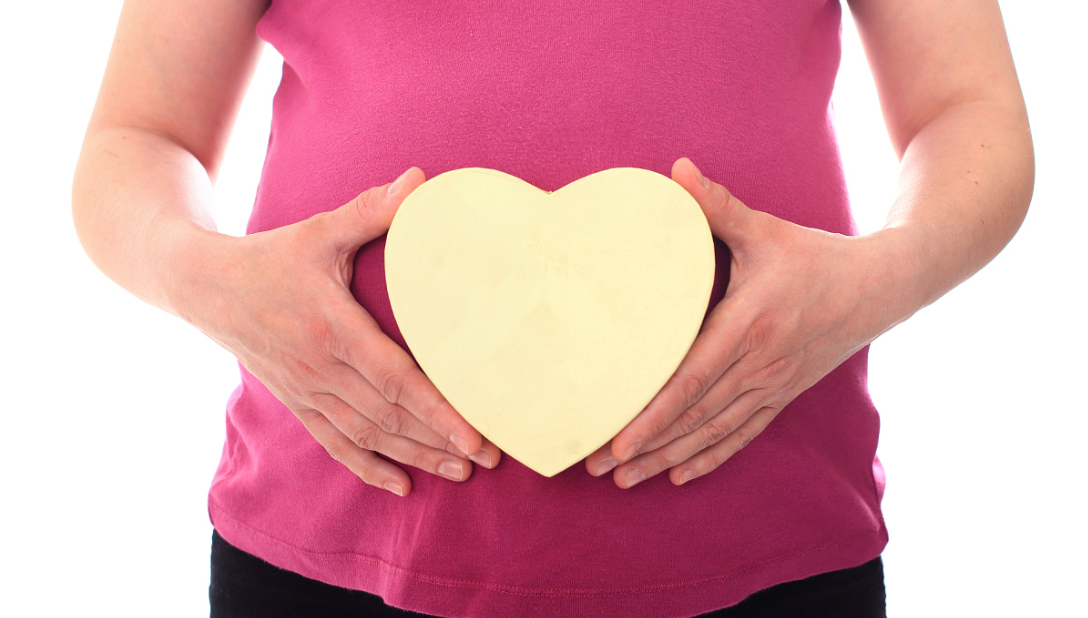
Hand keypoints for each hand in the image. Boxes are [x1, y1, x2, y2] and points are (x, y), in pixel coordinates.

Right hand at [180, 167, 501, 496]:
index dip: (436, 409)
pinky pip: (335, 444)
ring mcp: (307, 392)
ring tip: (461, 472)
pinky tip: (401, 485)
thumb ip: (370, 211)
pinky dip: (368, 467)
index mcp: (332, 329)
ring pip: (368, 436)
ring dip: (416, 456)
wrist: (202, 286)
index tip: (475, 433)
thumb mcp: (318, 230)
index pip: (394, 379)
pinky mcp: (297, 402)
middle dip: (441, 440)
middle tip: (490, 459)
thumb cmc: (270, 256)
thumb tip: (421, 181)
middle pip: (390, 417)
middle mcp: (320, 370)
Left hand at [585, 157, 912, 487]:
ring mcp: (772, 385)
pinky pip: (742, 435)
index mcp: (749, 324)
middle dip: (644, 446)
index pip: (691, 379)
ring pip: (713, 433)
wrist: (880, 287)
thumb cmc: (814, 256)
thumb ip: (717, 206)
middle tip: (600, 467)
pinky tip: (679, 476)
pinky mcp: (782, 395)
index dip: (653, 414)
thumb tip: (676, 169)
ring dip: (667, 459)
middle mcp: (759, 364)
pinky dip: (710, 458)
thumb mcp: (766, 229)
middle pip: (693, 416)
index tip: (617, 439)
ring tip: (626, 481)